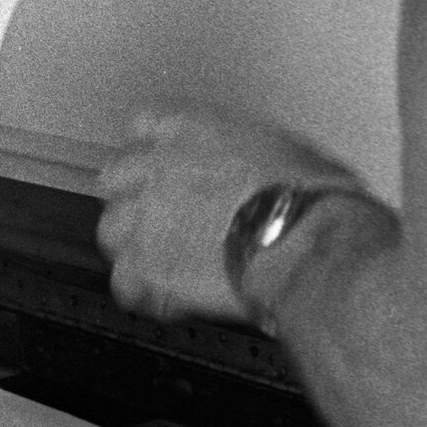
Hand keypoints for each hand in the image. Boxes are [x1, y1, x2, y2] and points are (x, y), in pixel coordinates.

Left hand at [96, 105, 370, 322]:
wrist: (307, 244)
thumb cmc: (314, 201)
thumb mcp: (285, 154)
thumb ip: (246, 158)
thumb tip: (259, 176)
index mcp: (186, 126)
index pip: (145, 126)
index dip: (159, 155)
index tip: (173, 171)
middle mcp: (153, 164)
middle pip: (117, 180)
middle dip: (140, 202)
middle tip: (173, 224)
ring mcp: (141, 215)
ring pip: (112, 231)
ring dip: (137, 248)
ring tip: (173, 266)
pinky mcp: (144, 265)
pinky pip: (125, 284)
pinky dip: (146, 295)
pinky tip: (173, 300)